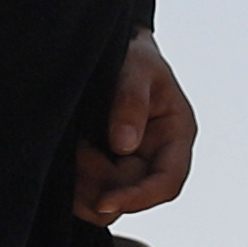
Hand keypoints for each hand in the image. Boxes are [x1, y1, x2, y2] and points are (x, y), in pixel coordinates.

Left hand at [74, 28, 196, 222]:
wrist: (114, 45)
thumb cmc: (134, 52)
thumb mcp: (137, 68)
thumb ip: (131, 103)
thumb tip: (125, 145)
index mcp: (176, 134)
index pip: (166, 181)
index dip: (138, 198)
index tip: (105, 202)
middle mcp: (158, 153)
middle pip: (133, 192)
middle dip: (101, 183)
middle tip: (78, 152)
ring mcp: (133, 160)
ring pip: (111, 194)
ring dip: (87, 184)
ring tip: (75, 149)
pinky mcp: (110, 162)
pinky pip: (95, 186)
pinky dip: (79, 180)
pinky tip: (71, 156)